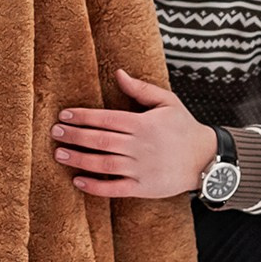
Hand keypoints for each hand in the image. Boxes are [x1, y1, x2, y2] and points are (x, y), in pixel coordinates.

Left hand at [54, 70, 215, 198]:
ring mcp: (141, 168)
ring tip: (59, 154)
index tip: (64, 116)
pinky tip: (77, 181)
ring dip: (79, 159)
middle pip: (100, 140)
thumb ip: (141, 89)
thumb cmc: (183, 127)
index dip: (83, 117)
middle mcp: (140, 146)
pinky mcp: (143, 188)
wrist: (206, 159)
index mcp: (143, 123)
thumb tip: (118, 73)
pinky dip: (95, 187)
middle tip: (54, 133)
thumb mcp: (167, 102)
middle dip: (75, 136)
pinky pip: (115, 188)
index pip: (106, 119)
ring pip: (104, 164)